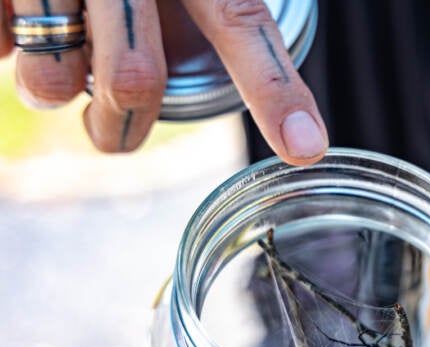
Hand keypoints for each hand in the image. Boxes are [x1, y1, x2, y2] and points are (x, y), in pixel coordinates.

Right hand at [0, 0, 327, 163]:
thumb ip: (222, 20)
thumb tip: (281, 116)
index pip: (244, 26)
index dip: (276, 92)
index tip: (307, 150)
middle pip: (134, 80)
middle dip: (123, 122)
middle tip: (118, 112)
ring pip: (52, 81)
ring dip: (58, 89)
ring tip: (63, 55)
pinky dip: (9, 51)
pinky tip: (18, 25)